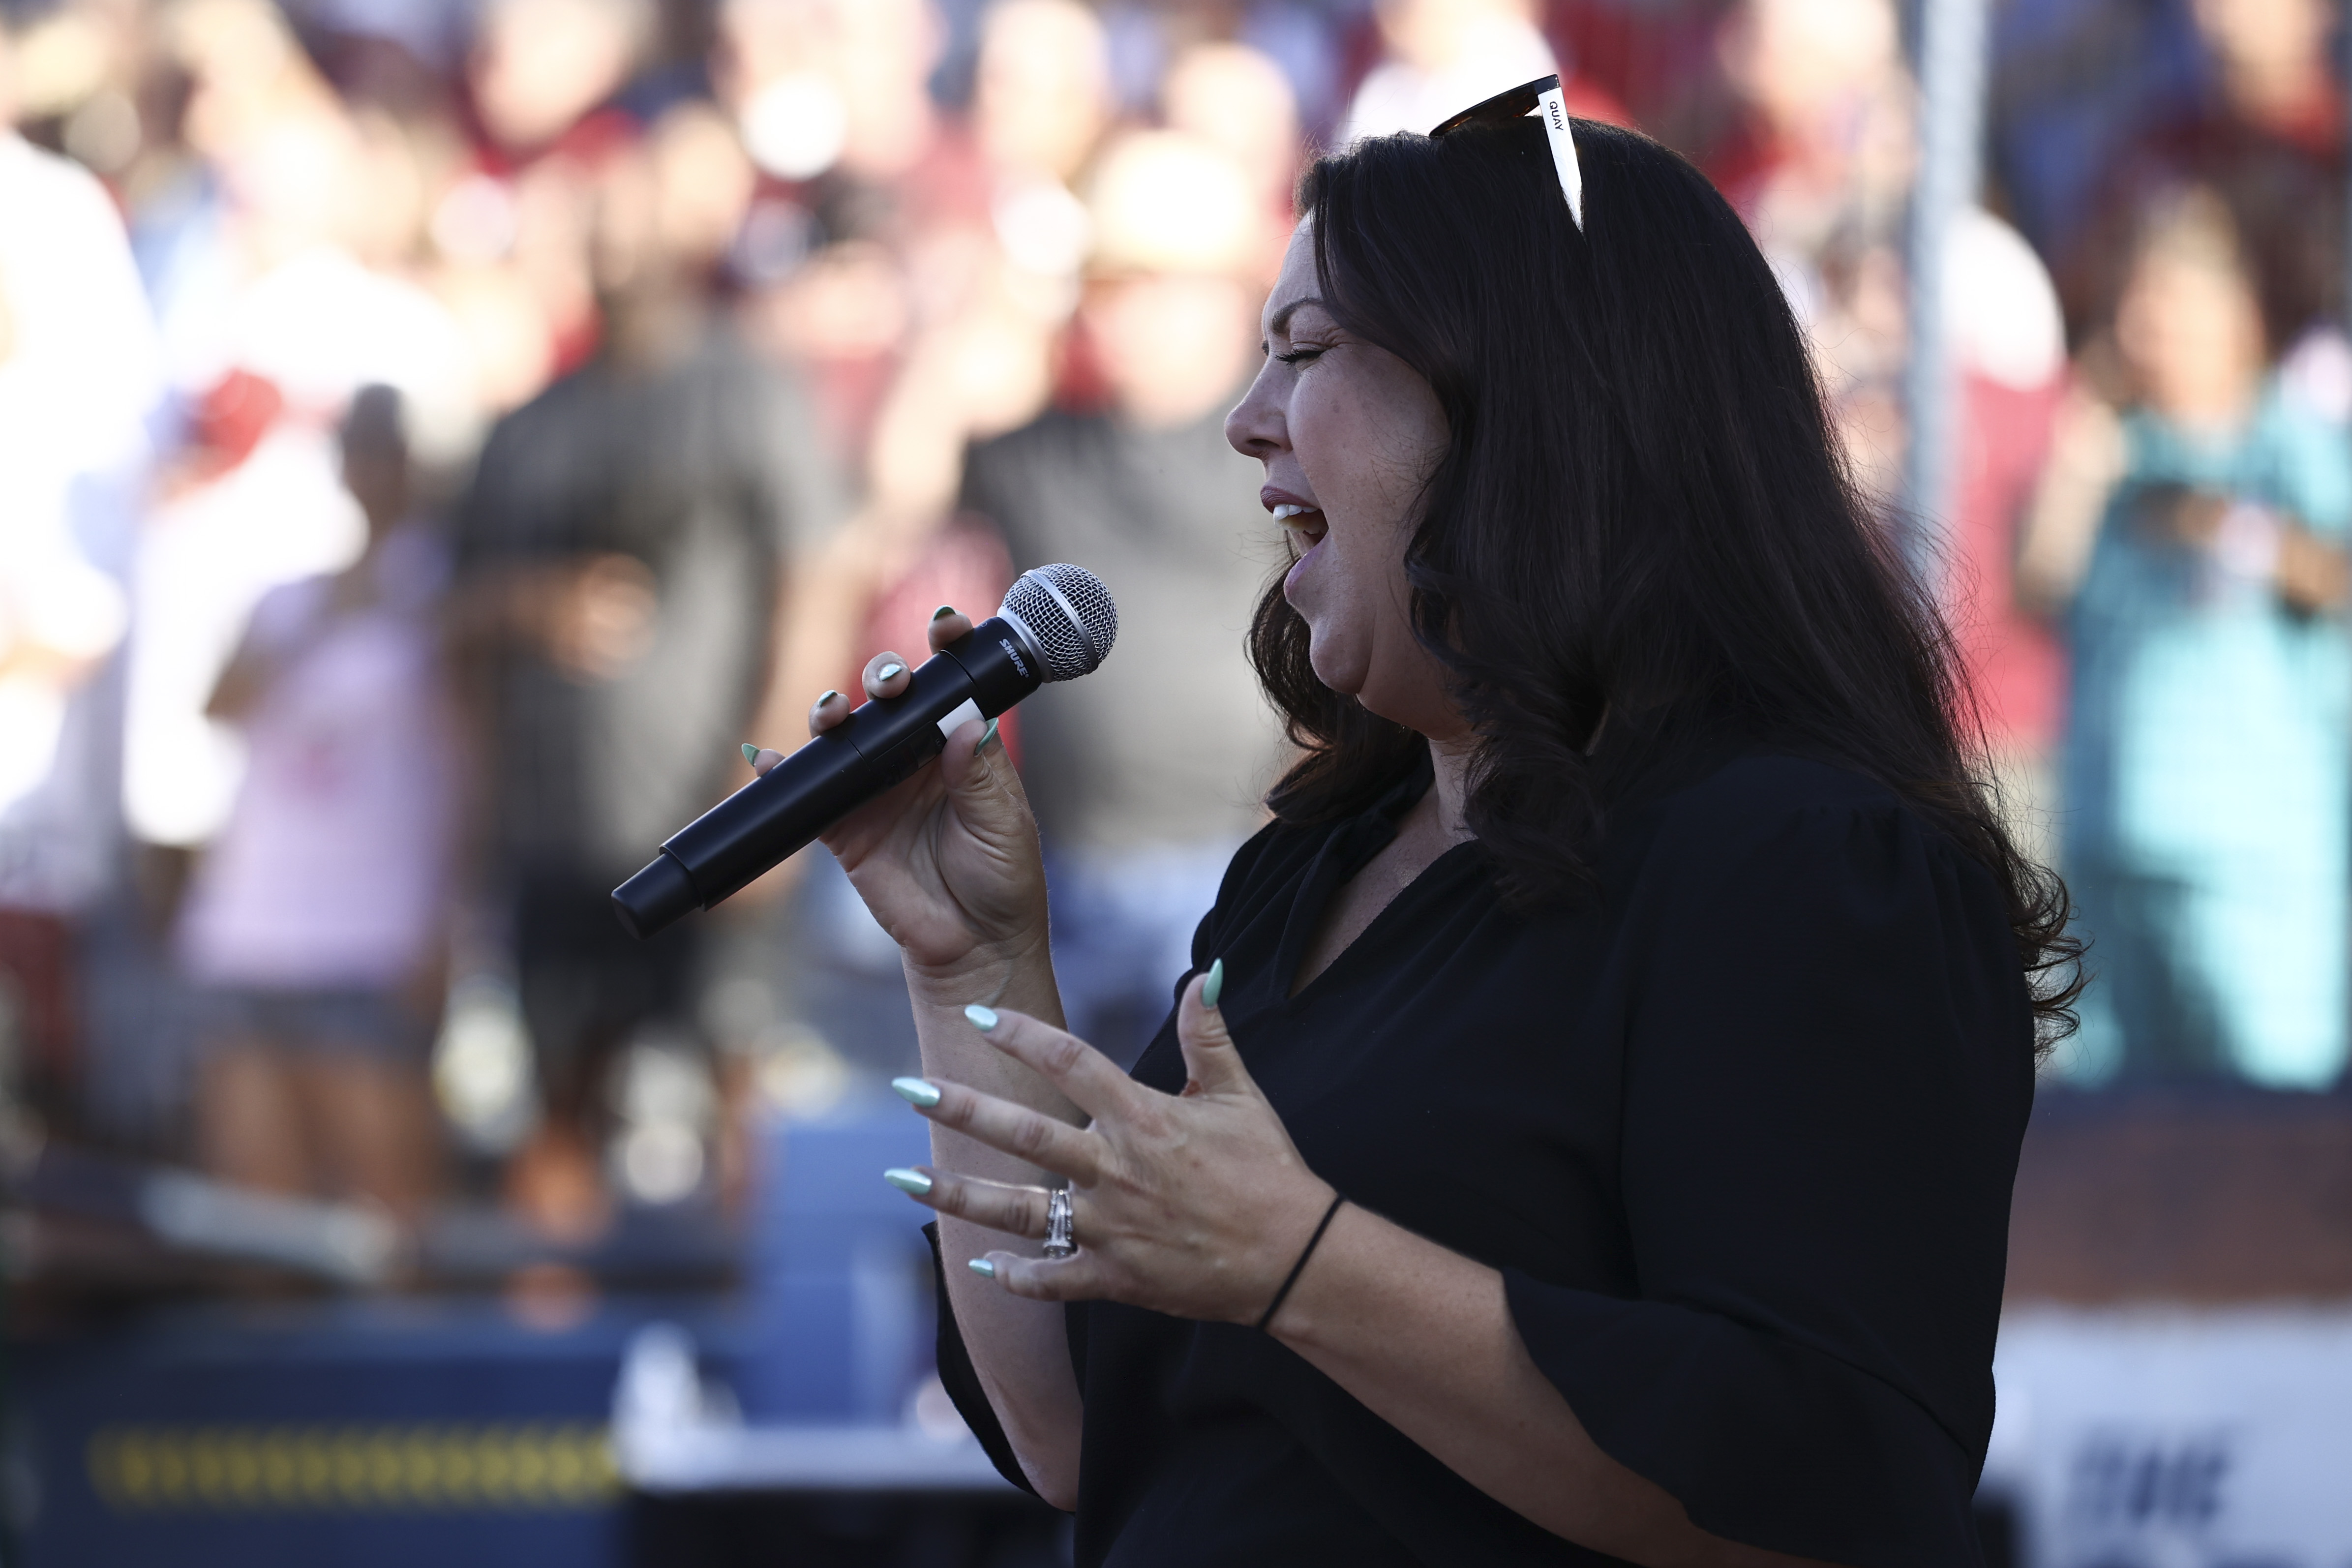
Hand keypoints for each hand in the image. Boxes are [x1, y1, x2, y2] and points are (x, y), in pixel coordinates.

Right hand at [750, 609, 1049, 979]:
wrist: (974, 947)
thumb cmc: (1003, 881)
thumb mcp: (1003, 826)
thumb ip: (980, 778)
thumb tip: (967, 723)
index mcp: (964, 746)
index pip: (953, 687)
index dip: (948, 649)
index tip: (945, 625)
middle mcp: (916, 758)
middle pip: (892, 700)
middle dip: (886, 677)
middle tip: (891, 684)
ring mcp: (876, 788)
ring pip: (846, 734)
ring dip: (833, 712)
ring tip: (833, 714)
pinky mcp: (844, 825)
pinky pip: (808, 792)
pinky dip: (781, 772)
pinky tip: (767, 759)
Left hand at [885, 969, 1337, 1325]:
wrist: (1295, 1261)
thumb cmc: (1269, 1171)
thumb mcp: (1240, 1095)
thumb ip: (1209, 1034)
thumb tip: (1204, 973)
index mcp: (1145, 1120)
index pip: (1071, 1063)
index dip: (1022, 1034)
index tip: (978, 1015)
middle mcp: (1117, 1172)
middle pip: (1027, 1134)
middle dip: (965, 1109)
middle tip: (909, 1088)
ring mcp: (1110, 1229)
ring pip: (1018, 1210)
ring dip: (957, 1193)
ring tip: (904, 1178)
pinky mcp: (1115, 1278)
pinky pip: (1051, 1279)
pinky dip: (1014, 1275)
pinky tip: (977, 1262)